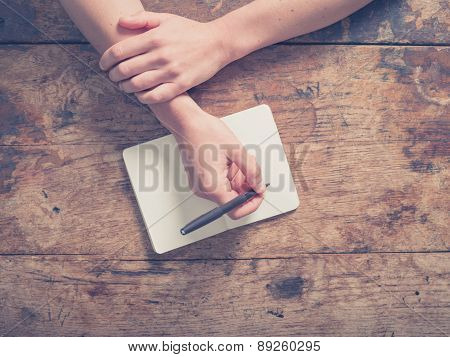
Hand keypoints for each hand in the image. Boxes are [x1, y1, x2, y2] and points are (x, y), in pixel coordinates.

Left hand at [99, 11, 229, 103]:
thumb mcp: (166, 18)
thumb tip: (121, 22)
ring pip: (137, 85)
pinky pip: (155, 96)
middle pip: (125, 70)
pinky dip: (143, 98)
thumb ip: (142, 19)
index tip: (103, 64)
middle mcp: (160, 55)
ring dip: (125, 88)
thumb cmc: (190, 31)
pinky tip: (140, 96)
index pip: (119, 51)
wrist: (217, 43)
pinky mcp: (180, 85)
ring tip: (124, 87)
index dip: (106, 60)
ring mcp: (170, 72)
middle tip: (112, 77)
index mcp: (153, 38)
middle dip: (113, 75)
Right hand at [173, 112, 265, 218]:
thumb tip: (259, 186)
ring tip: (238, 160)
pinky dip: (230, 176)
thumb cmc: (205, 132)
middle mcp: (204, 190)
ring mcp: (201, 185)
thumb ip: (251, 171)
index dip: (251, 203)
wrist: (186, 122)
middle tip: (252, 171)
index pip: (235, 210)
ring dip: (238, 179)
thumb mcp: (236, 150)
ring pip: (227, 192)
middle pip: (232, 201)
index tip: (259, 193)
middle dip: (246, 187)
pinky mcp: (201, 179)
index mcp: (212, 187)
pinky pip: (220, 184)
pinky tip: (230, 160)